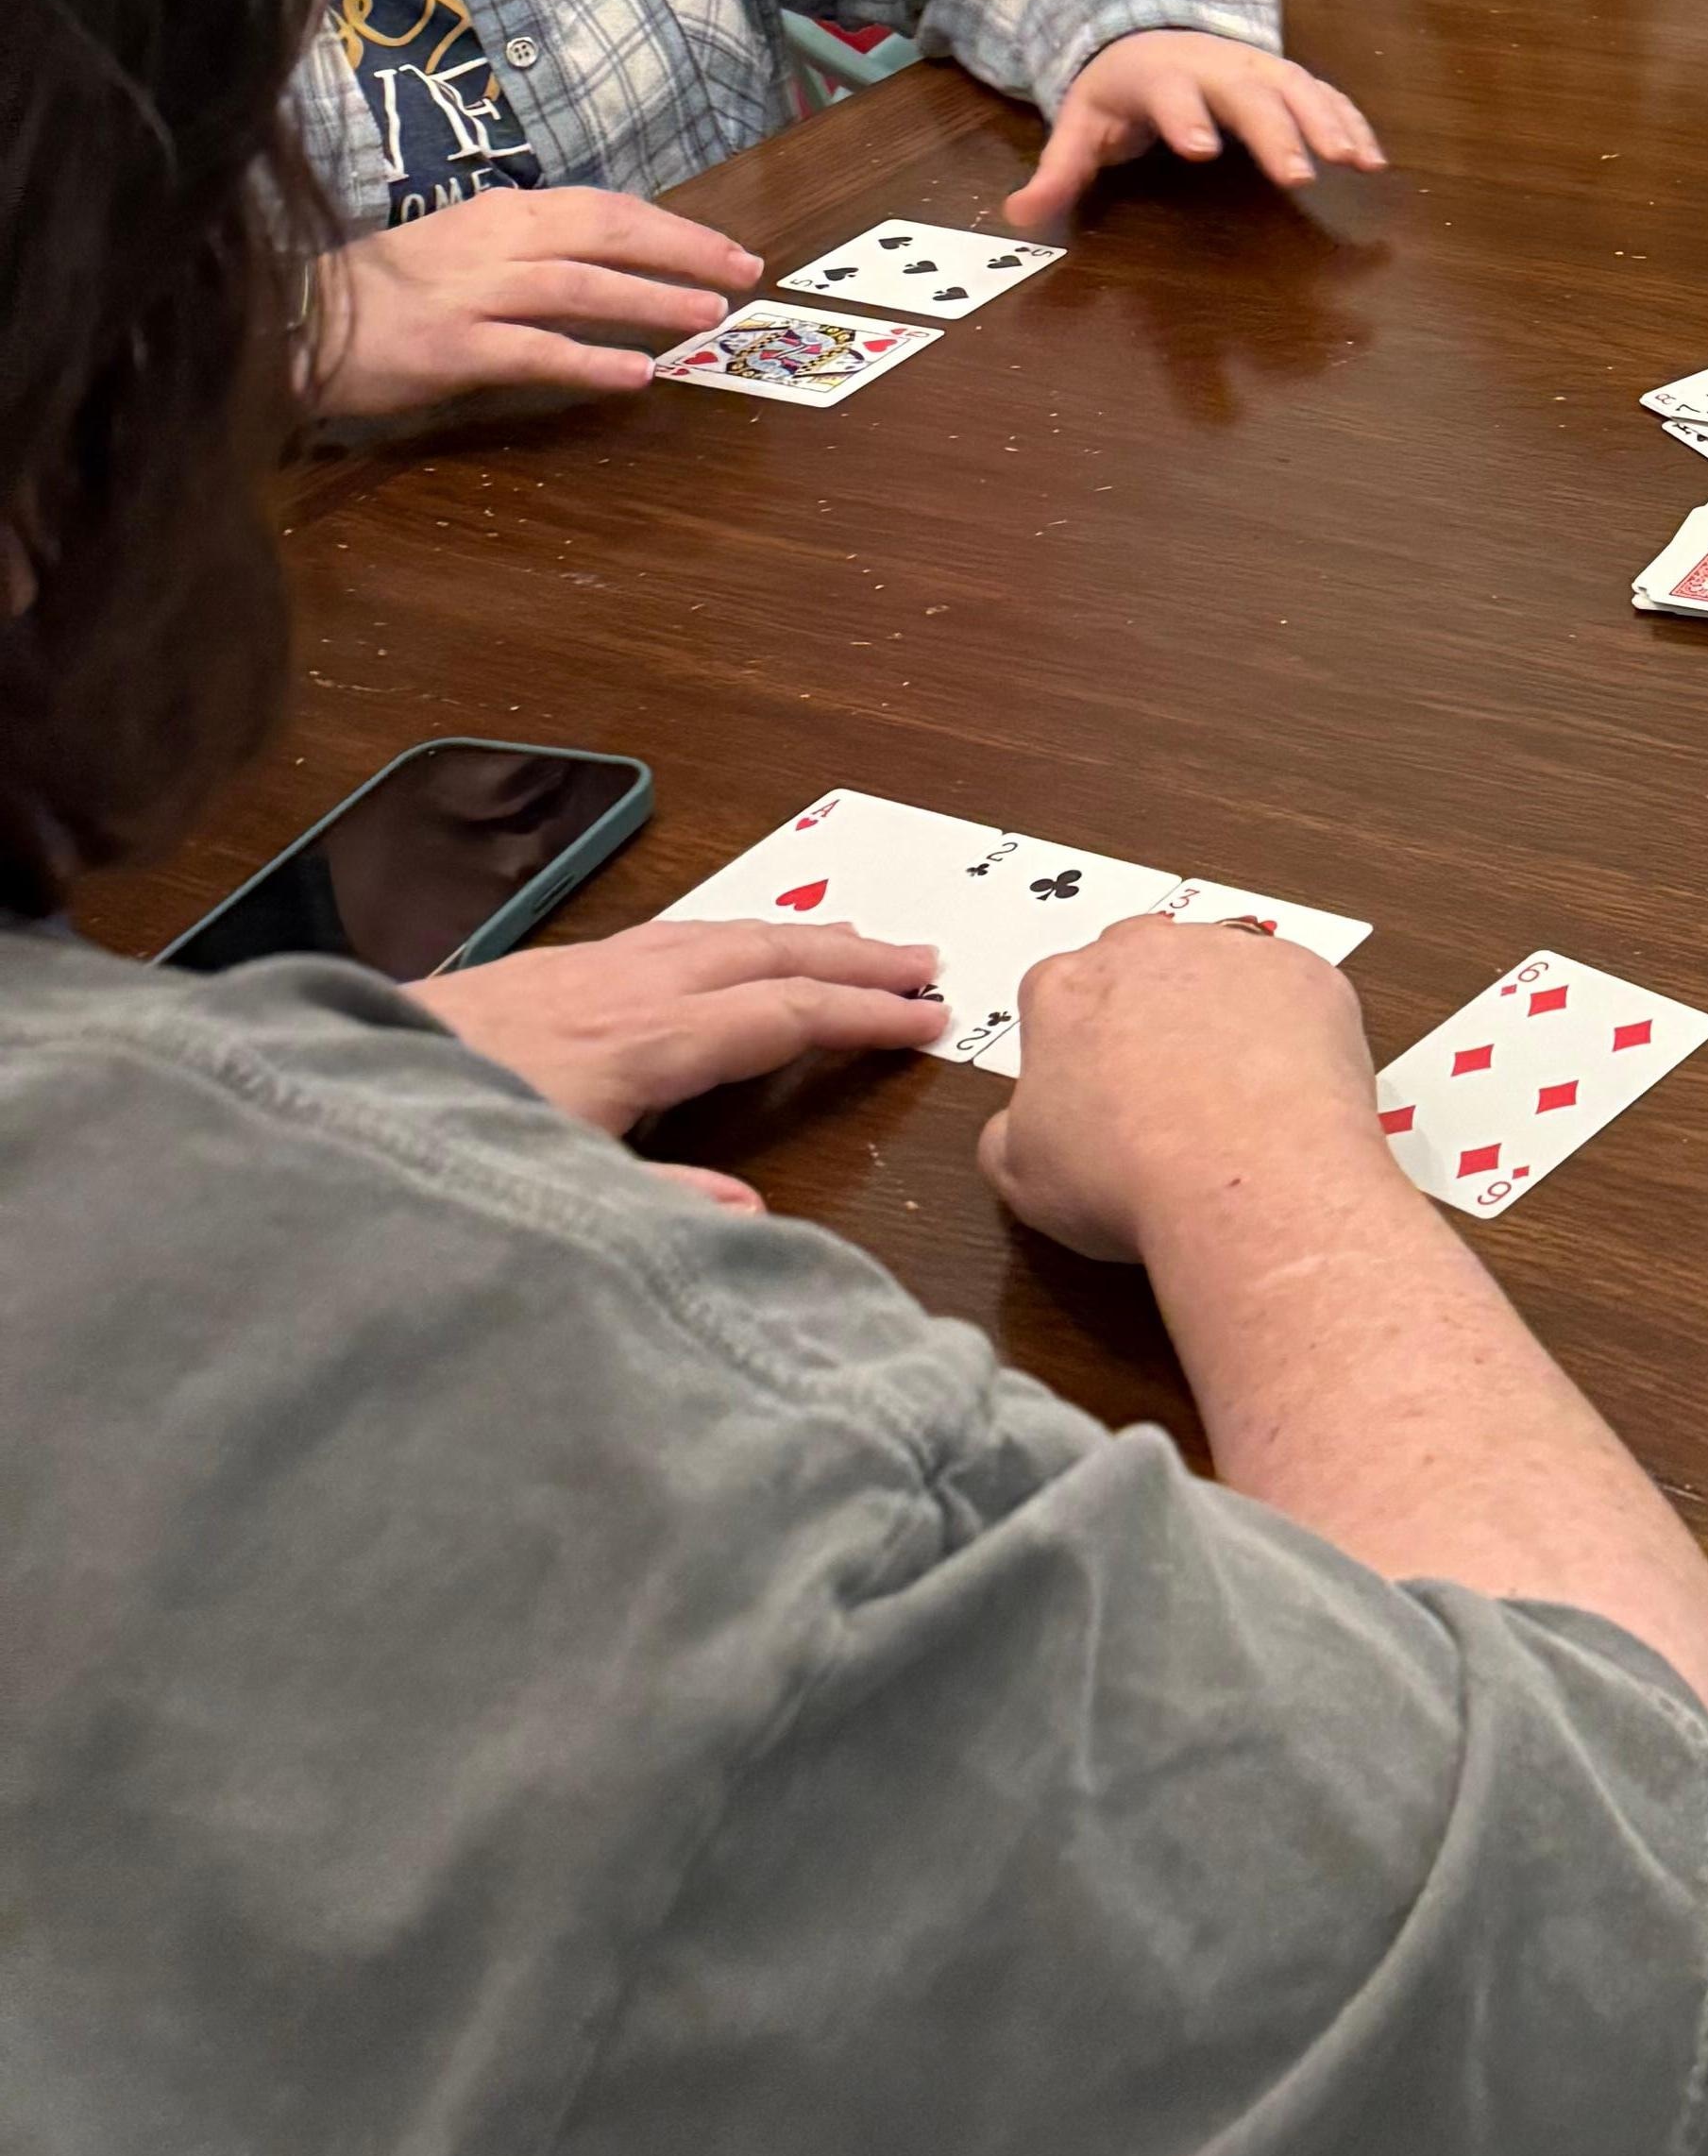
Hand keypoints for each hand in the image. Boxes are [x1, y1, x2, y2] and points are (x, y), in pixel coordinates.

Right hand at [312, 188, 759, 414]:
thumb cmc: (387, 290)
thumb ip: (534, 251)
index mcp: (504, 212)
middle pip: (609, 233)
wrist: (298, 320)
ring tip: (709, 316)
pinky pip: (533, 351)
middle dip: (684, 250)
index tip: (728, 247)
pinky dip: (589, 360)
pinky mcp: (450, 348)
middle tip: (745, 272)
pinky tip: (636, 373)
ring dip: (651, 299)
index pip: (607, 208)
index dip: (674, 227)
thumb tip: (614, 264)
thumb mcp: (466, 248)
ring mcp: (473, 294)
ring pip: (581, 286)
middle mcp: (496, 242)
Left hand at [422, 913, 947, 1193]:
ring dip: (798, 934)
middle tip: (928, 960)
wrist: (326, 1088)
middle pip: (765, 954)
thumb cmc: (444, 1143)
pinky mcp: (546, 967)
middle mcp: (626, 989)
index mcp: (643, 1044)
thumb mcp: (552, 1195)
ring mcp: (585, 968)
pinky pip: (670, 932)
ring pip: (717, 932)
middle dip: (853, 956)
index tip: (935, 1019)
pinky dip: (732, 932)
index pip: (783, 1016)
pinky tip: (728, 944)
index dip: (865, 1016)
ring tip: (855, 942)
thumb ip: (657, 1209)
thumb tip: (757, 1223)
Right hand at [979, 904, 1383, 1262]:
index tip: (1094, 1086)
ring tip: (1231, 1092)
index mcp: (1065, 989)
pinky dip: (1291, 1028)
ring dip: (1220, 1013)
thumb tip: (1015, 1129)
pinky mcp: (1305, 973)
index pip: (1057, 994)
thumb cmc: (1132, 1177)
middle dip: (1144, 1012)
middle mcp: (1146, 951)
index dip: (1075, 1044)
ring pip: (1219, 969)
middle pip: (1138, 964)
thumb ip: (1006, 1134)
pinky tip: (1286, 1085)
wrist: (1245, 1179)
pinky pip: (1293, 991)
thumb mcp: (1022, 1178)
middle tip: (1161, 1086)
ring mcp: (1231, 953)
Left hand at [1006, 32, 1384, 233]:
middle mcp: (1215, 65)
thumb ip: (1058, 171)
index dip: (1185, 117)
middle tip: (1300, 174)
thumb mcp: (1080, 124)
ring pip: (1297, 88)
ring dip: (1329, 123)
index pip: (1171, 92)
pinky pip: (1324, 96)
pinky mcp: (1286, 79)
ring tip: (1356, 163)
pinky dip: (1351, 122)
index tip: (1202, 150)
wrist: (1152, 31)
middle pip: (1248, 92)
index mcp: (1159, 75)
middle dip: (1277, 130)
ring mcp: (1256, 68)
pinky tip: (1373, 158)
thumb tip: (1018, 216)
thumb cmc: (1119, 90)